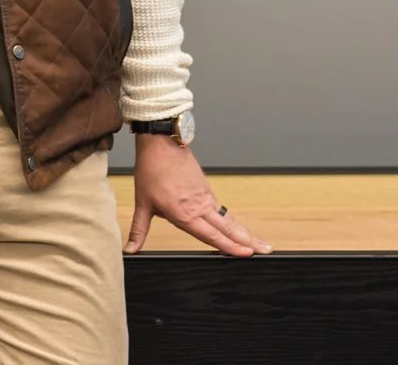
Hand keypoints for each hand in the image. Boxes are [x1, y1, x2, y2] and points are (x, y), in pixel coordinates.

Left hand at [124, 135, 271, 255]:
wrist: (161, 142)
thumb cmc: (151, 170)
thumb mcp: (142, 203)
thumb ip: (139, 230)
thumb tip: (130, 249)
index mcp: (184, 214)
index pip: (211, 236)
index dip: (230, 247)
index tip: (247, 255)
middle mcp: (199, 207)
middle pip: (229, 228)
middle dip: (249, 241)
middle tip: (266, 251)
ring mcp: (206, 197)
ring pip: (229, 219)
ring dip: (245, 232)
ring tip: (260, 243)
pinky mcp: (206, 189)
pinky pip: (222, 209)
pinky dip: (233, 221)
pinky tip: (238, 228)